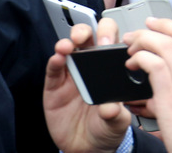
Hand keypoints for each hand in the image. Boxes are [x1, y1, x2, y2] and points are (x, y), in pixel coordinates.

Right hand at [44, 21, 131, 152]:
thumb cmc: (105, 129)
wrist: (86, 148)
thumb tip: (111, 107)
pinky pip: (53, 68)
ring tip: (69, 45)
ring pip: (69, 47)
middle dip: (88, 30)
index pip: (112, 42)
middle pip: (89, 37)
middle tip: (88, 39)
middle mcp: (90, 65)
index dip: (112, 37)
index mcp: (110, 69)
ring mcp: (71, 73)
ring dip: (69, 40)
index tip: (112, 43)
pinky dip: (55, 60)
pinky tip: (57, 58)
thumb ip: (116, 114)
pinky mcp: (55, 85)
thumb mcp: (117, 122)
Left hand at [124, 18, 171, 152]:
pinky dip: (139, 59)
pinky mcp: (171, 93)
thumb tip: (161, 90)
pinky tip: (132, 66)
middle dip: (149, 30)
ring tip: (129, 50)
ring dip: (141, 42)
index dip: (168, 25)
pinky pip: (152, 62)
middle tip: (134, 35)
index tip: (154, 24)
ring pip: (161, 44)